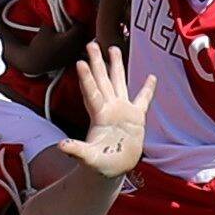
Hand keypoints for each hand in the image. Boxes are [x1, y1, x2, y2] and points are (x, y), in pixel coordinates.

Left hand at [59, 31, 152, 181]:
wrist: (111, 171)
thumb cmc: (98, 166)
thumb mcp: (88, 158)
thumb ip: (77, 151)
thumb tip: (62, 146)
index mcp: (99, 116)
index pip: (92, 93)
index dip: (87, 78)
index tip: (80, 62)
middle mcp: (109, 109)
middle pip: (102, 81)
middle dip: (97, 62)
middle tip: (91, 43)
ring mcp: (122, 111)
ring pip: (119, 83)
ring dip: (116, 66)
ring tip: (113, 48)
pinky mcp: (136, 119)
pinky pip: (143, 100)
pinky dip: (147, 89)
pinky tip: (152, 77)